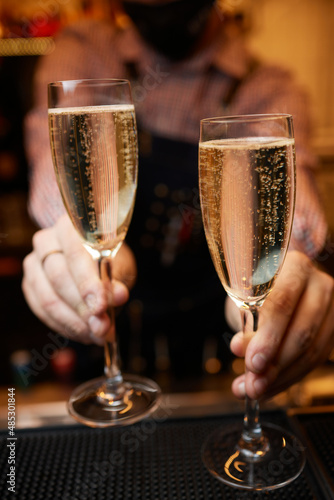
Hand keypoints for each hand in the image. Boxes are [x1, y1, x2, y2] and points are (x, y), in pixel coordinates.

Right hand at [22, 214, 135, 344]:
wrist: (94, 256)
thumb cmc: (108, 257)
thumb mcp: (120, 265)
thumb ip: (116, 280)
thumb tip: (118, 297)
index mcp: (70, 226)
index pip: (75, 254)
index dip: (88, 283)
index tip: (101, 307)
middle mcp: (46, 241)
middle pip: (59, 278)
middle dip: (83, 308)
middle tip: (102, 327)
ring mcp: (33, 263)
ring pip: (48, 298)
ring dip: (74, 322)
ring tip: (97, 334)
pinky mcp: (29, 284)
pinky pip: (41, 310)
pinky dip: (64, 326)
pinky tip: (83, 332)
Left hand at [229, 250, 333, 399]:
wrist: (279, 281)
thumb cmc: (259, 286)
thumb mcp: (246, 297)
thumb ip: (246, 322)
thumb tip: (240, 349)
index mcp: (294, 266)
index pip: (282, 303)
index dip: (268, 337)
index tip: (251, 363)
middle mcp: (320, 284)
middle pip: (302, 331)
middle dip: (275, 365)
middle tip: (252, 385)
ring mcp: (332, 308)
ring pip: (312, 351)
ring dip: (281, 378)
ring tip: (255, 391)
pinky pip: (316, 359)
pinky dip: (291, 377)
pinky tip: (271, 387)